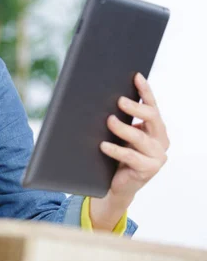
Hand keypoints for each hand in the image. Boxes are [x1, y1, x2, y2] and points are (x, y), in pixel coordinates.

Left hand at [101, 72, 169, 199]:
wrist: (117, 184)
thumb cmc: (117, 154)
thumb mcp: (119, 134)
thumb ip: (118, 118)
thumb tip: (100, 96)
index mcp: (155, 127)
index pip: (152, 105)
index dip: (145, 90)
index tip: (136, 76)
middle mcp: (160, 139)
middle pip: (152, 117)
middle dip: (135, 107)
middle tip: (119, 100)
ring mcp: (157, 155)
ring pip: (140, 137)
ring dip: (123, 128)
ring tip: (109, 121)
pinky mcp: (149, 169)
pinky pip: (131, 156)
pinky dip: (116, 149)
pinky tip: (103, 145)